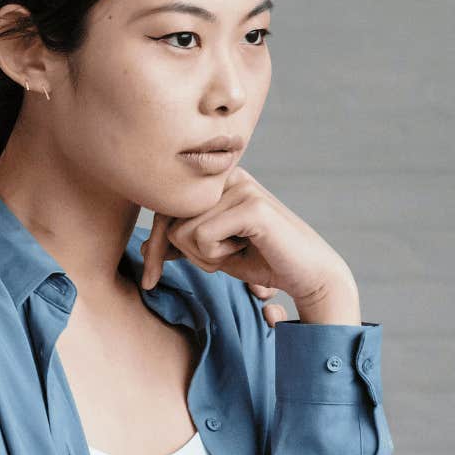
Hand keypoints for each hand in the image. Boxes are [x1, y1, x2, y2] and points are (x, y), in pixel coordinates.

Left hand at [140, 168, 358, 325]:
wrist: (309, 275)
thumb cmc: (263, 261)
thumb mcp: (214, 252)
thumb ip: (184, 243)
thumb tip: (144, 246)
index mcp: (218, 179)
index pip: (165, 206)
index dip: (156, 244)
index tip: (151, 279)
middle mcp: (227, 175)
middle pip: (168, 217)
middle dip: (176, 253)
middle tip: (212, 266)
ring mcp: (240, 187)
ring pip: (183, 231)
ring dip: (204, 257)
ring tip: (235, 253)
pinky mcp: (251, 207)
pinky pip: (202, 238)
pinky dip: (216, 257)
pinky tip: (243, 251)